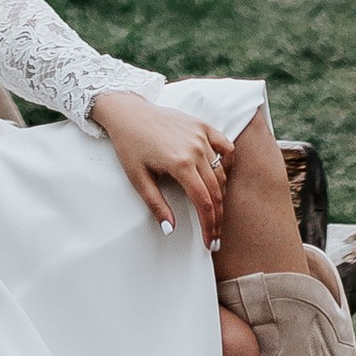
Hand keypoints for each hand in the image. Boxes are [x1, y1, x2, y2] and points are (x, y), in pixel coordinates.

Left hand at [92, 89, 230, 246]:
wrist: (128, 113)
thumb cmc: (130, 145)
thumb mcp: (138, 178)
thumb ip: (156, 205)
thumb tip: (170, 230)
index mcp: (180, 163)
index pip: (203, 202)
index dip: (209, 226)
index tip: (210, 242)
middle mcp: (196, 149)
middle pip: (216, 191)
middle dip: (217, 218)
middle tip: (215, 235)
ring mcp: (201, 135)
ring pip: (221, 172)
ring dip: (221, 195)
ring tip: (215, 211)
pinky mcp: (202, 126)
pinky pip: (225, 146)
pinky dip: (227, 162)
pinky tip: (222, 175)